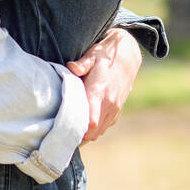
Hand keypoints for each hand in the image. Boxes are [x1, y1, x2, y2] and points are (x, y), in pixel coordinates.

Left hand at [66, 28, 141, 143]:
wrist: (127, 60)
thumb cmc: (104, 57)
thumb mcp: (92, 56)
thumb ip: (82, 64)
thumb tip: (71, 67)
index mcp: (99, 91)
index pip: (91, 120)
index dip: (78, 128)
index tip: (64, 128)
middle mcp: (109, 103)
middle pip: (93, 131)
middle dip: (78, 133)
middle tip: (62, 129)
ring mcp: (115, 109)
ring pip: (99, 132)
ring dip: (86, 132)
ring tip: (72, 126)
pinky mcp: (117, 112)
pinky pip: (105, 127)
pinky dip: (95, 129)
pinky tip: (84, 122)